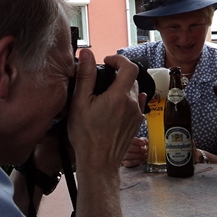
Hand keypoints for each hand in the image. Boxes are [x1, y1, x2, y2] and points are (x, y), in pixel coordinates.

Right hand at [68, 50, 143, 171]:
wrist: (99, 163)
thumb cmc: (86, 136)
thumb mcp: (80, 103)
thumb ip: (85, 75)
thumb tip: (86, 53)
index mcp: (119, 96)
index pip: (129, 67)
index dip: (119, 59)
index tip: (107, 62)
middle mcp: (132, 104)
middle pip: (132, 79)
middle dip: (119, 74)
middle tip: (103, 78)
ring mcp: (137, 115)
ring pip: (134, 92)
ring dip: (122, 88)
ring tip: (106, 94)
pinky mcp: (137, 124)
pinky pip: (136, 105)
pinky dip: (127, 100)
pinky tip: (116, 106)